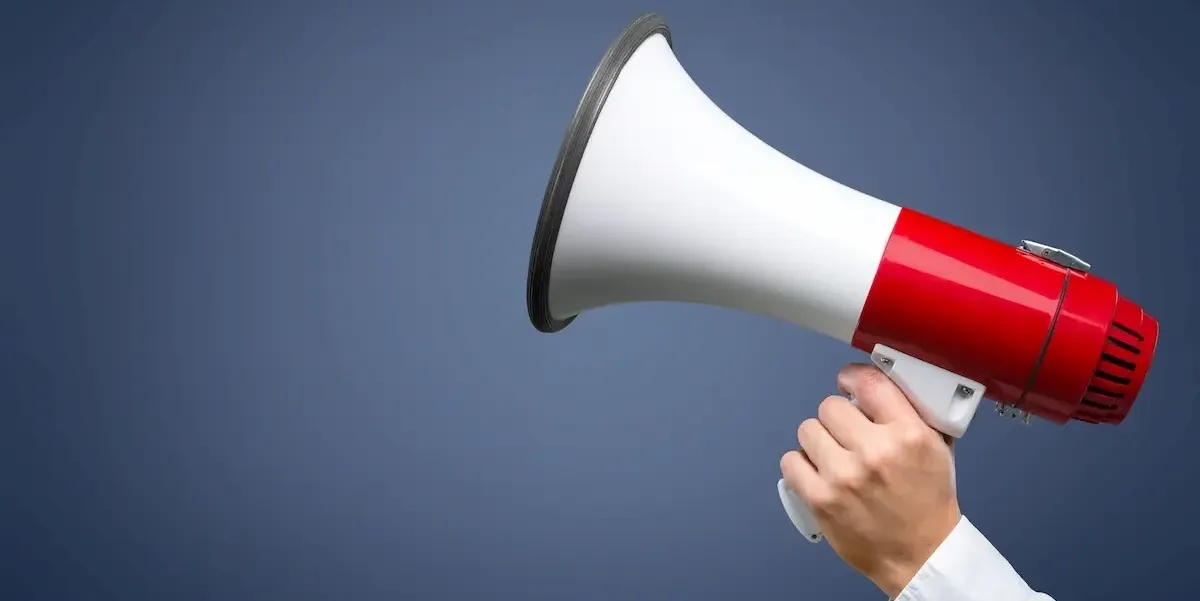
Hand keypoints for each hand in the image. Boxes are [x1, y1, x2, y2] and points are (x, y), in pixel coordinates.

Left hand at [779, 363, 960, 597]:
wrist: (921, 554)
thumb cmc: (928, 502)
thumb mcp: (936, 448)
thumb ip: (910, 413)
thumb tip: (877, 383)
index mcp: (908, 434)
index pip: (868, 382)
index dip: (852, 378)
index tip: (848, 384)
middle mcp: (875, 451)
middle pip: (830, 406)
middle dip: (837, 419)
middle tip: (847, 435)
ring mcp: (844, 476)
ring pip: (808, 429)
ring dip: (818, 440)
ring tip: (833, 456)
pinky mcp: (821, 499)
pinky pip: (791, 461)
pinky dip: (801, 465)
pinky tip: (817, 473)